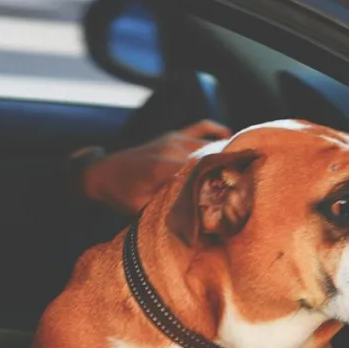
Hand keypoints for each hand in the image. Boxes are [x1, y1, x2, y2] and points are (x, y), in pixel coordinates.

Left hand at [79, 120, 231, 214]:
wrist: (100, 173)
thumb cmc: (120, 194)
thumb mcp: (142, 208)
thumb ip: (169, 209)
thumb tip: (198, 220)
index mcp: (165, 168)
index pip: (203, 172)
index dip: (223, 181)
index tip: (240, 191)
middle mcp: (173, 148)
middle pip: (211, 156)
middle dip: (229, 168)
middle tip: (248, 180)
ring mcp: (174, 138)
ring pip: (209, 143)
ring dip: (226, 153)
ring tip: (244, 165)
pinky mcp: (172, 134)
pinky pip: (200, 127)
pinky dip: (216, 130)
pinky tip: (230, 136)